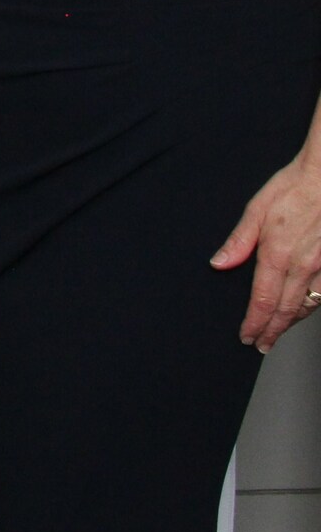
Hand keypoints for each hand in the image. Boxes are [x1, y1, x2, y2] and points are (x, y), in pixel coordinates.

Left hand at [214, 150, 320, 351]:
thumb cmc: (295, 187)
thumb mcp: (257, 209)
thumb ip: (239, 240)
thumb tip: (219, 263)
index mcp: (278, 253)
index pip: (263, 299)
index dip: (254, 322)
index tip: (246, 336)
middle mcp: (303, 265)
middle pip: (286, 309)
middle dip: (272, 330)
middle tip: (262, 345)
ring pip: (308, 304)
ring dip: (292, 322)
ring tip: (279, 332)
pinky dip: (312, 306)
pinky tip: (304, 309)